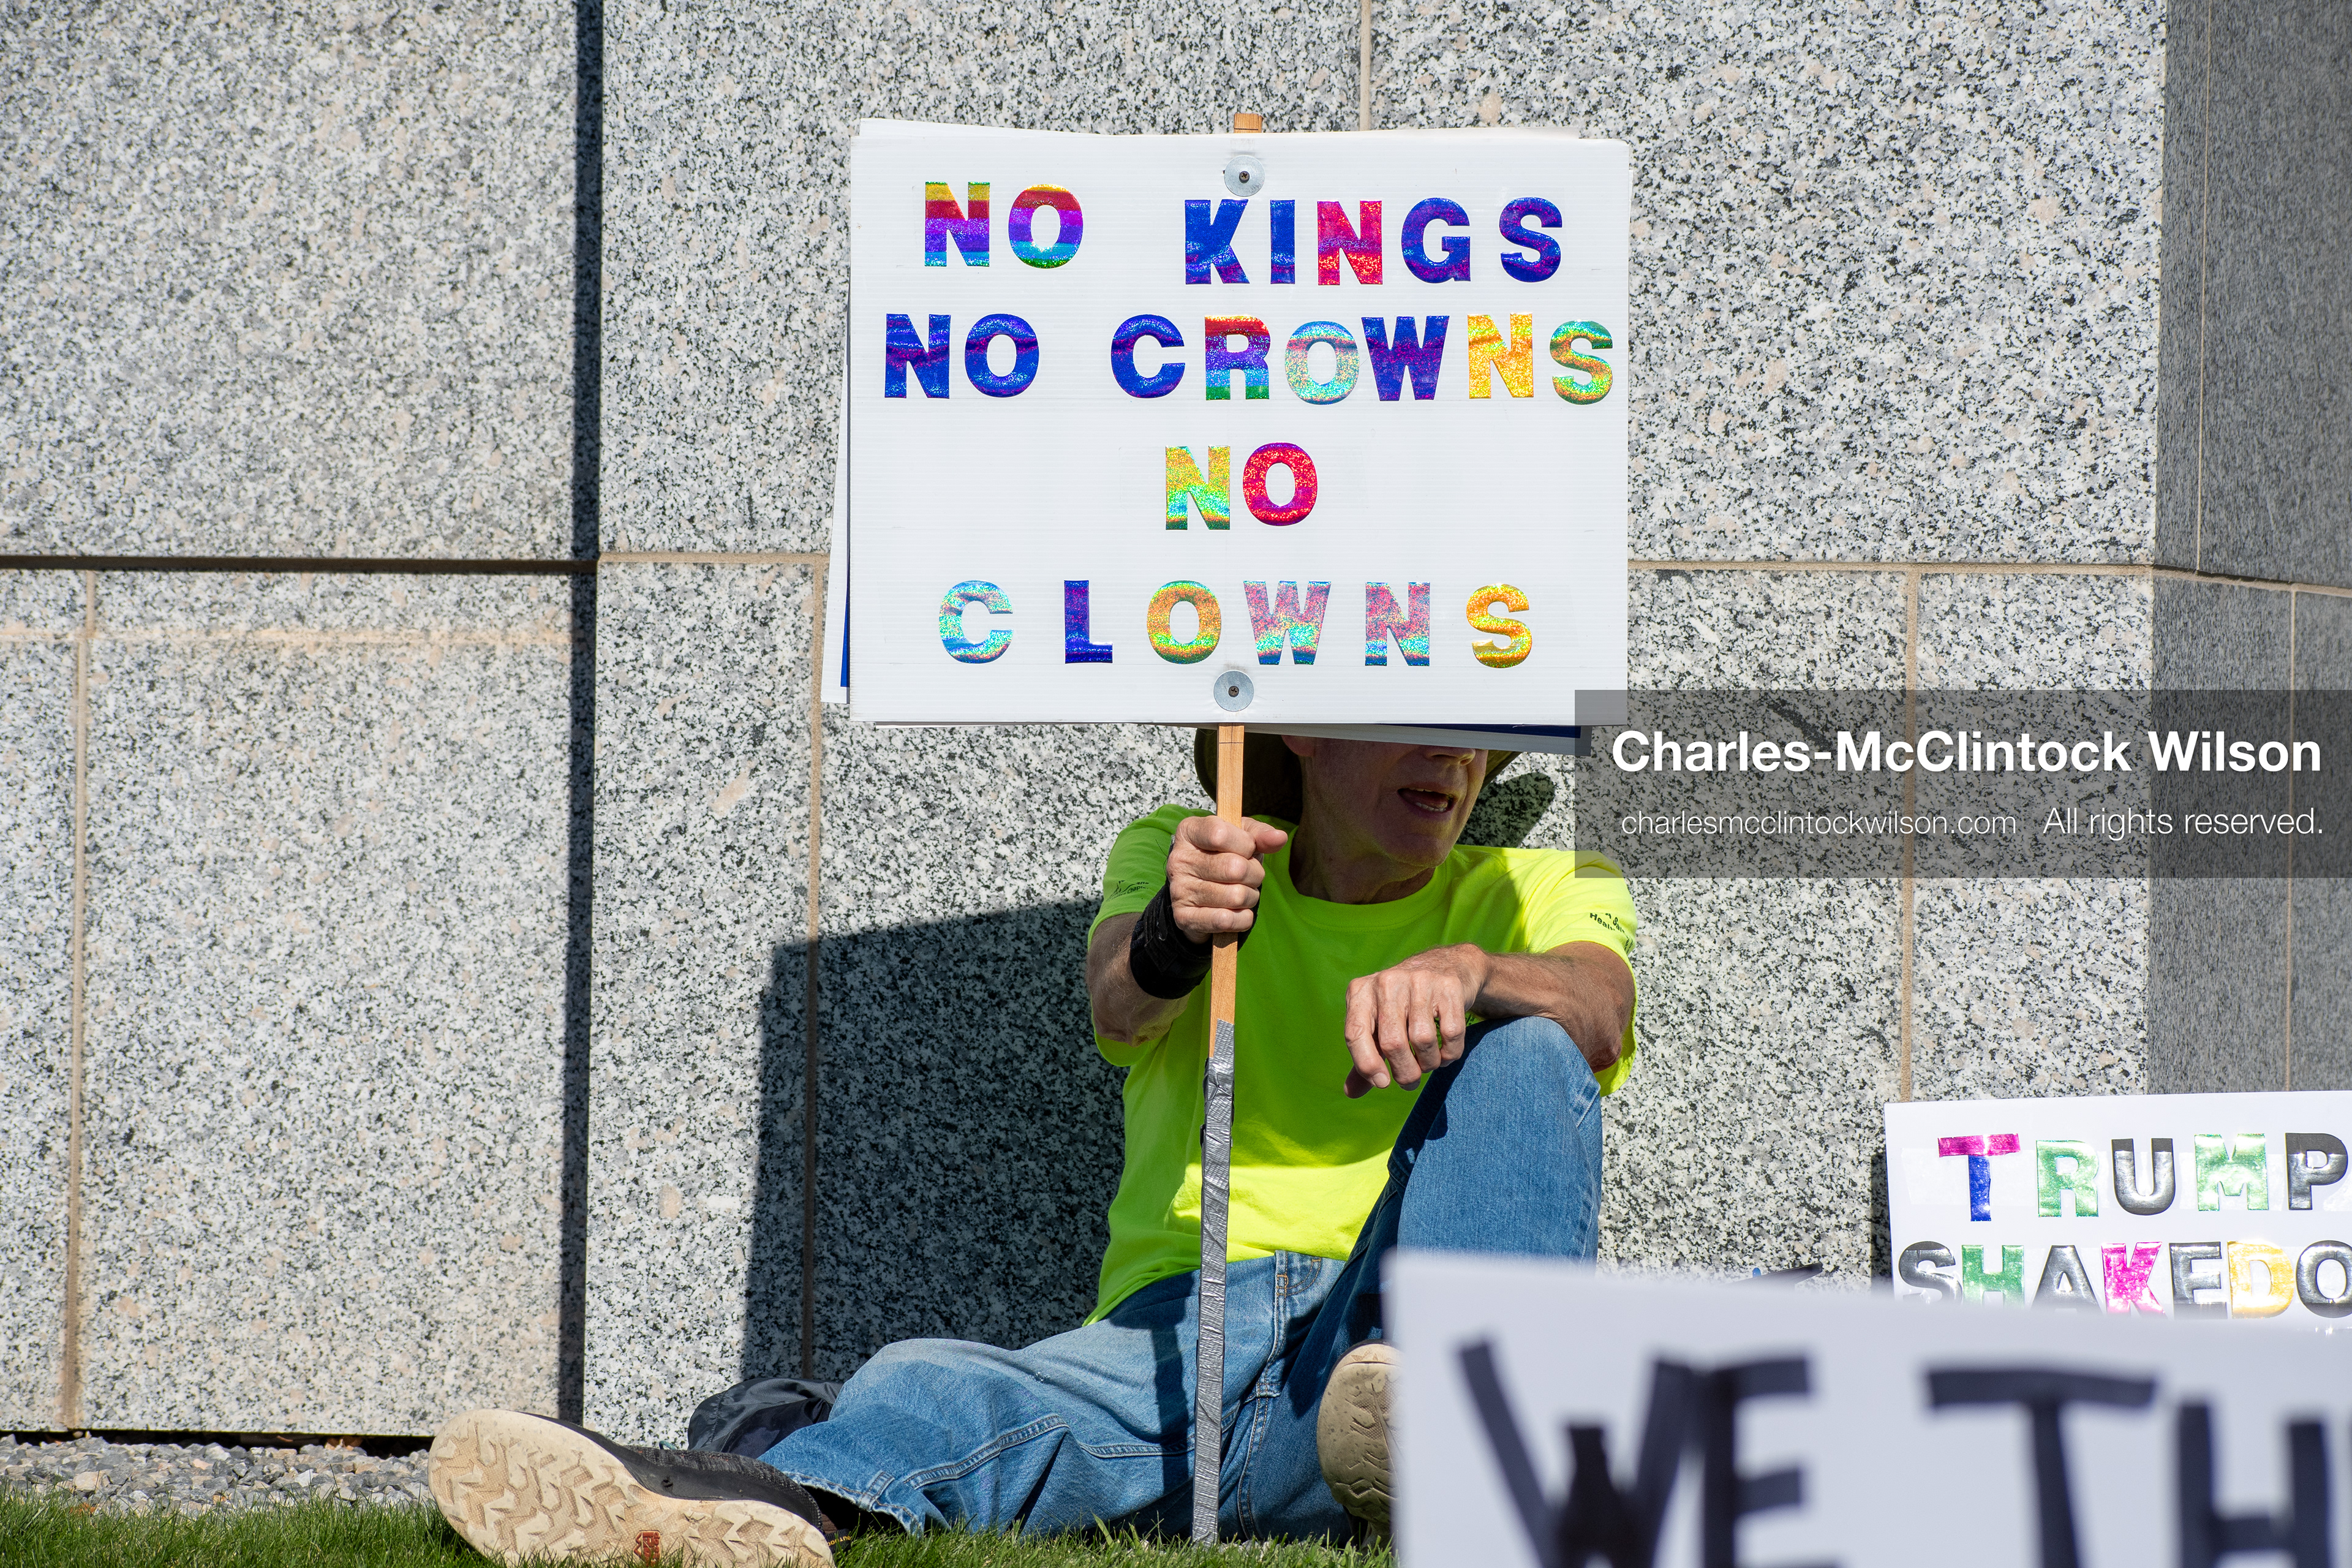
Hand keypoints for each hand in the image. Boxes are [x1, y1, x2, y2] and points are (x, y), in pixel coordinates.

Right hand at [1166, 814, 1289, 942]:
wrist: (1198, 894)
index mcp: (1189, 832)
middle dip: (1254, 874)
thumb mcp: (1240, 838)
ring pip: (1236, 896)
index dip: (1245, 844)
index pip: (1220, 834)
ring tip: (1242, 893)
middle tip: (1249, 876)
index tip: (1247, 849)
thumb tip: (1279, 837)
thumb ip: (1260, 835)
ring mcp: (1179, 890)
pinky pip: (1226, 920)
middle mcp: (1179, 860)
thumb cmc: (1224, 857)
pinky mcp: (1184, 917)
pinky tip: (1236, 911)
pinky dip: (1241, 918)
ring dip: (1250, 897)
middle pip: (1235, 868)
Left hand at [1343, 944, 1491, 1096]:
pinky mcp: (1449, 987)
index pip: (1355, 1033)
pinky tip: (1445, 1053)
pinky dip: (1450, 1054)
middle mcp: (1387, 982)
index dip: (1367, 1064)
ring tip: (1428, 1063)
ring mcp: (1420, 981)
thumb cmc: (1401, 1005)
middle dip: (1404, 1072)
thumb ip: (1365, 1056)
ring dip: (1428, 1064)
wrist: (1444, 966)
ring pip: (1423, 1041)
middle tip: (1410, 1081)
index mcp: (1361, 991)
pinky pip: (1451, 1034)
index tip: (1382, 1084)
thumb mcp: (1376, 1023)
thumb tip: (1351, 1093)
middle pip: (1392, 1043)